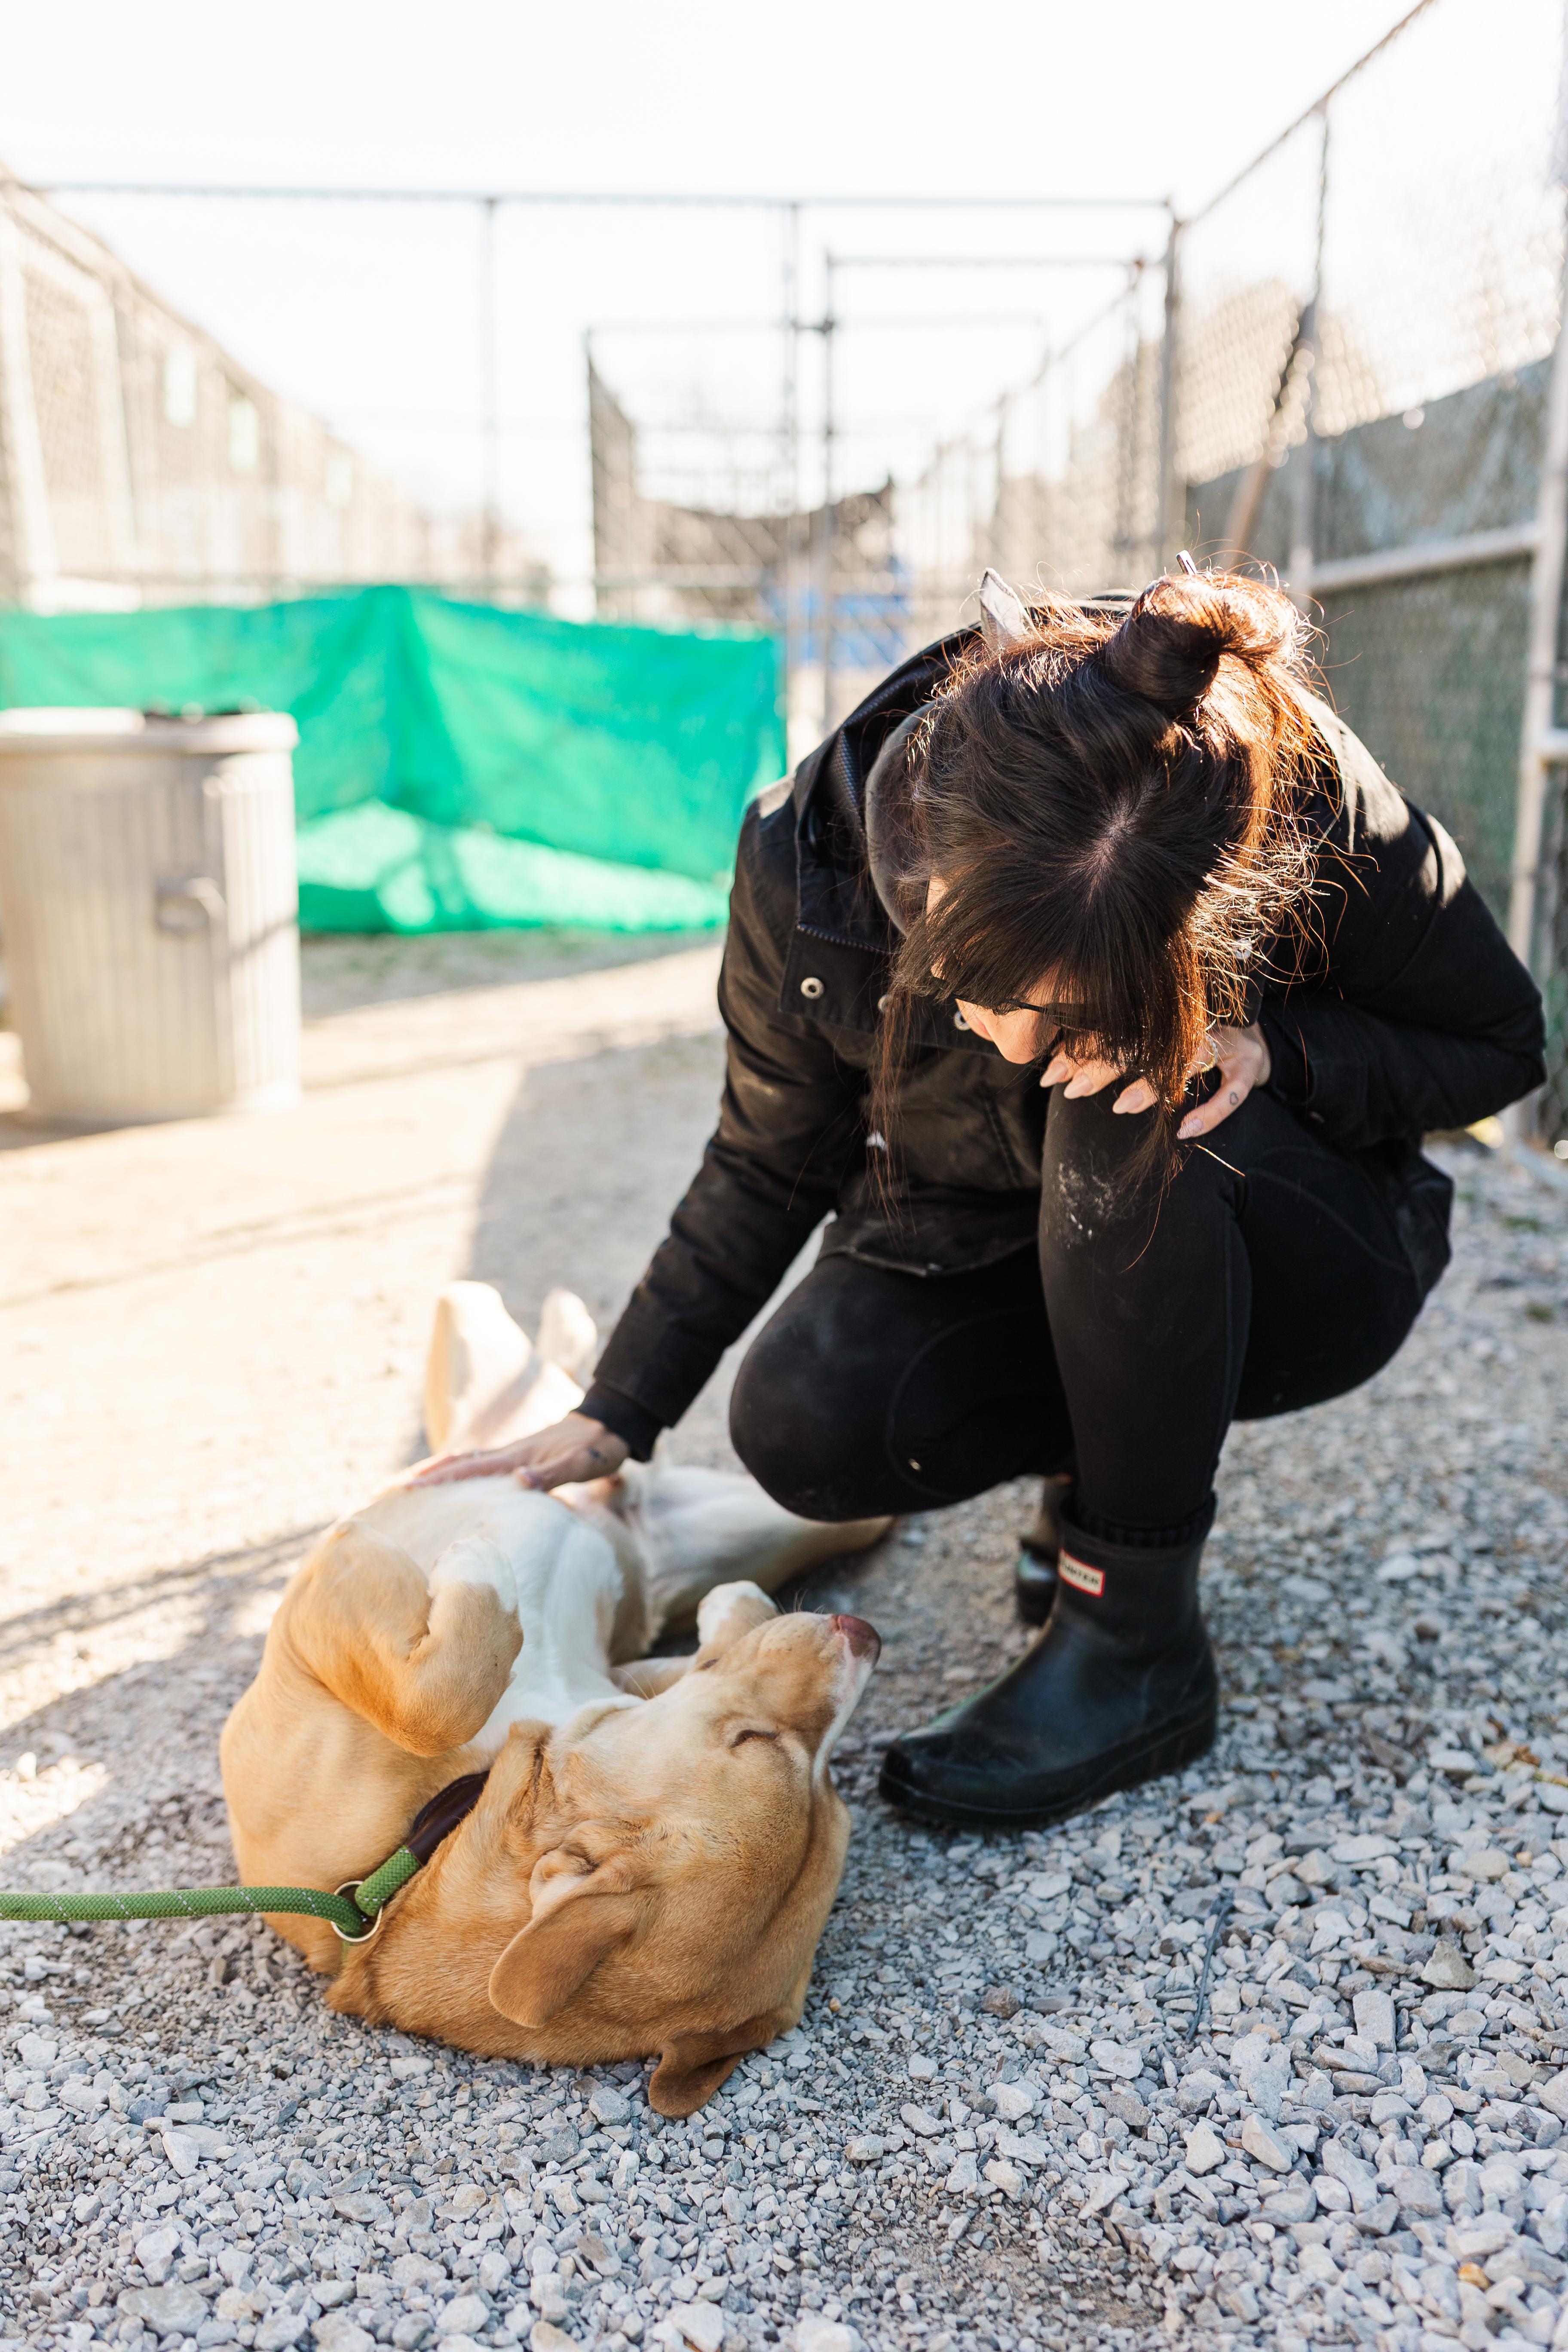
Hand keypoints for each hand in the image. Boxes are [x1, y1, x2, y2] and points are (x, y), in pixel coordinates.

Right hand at [408, 1413, 630, 1491]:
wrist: (610, 1426)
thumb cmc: (597, 1449)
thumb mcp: (581, 1465)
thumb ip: (552, 1473)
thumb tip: (519, 1483)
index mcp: (515, 1456)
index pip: (467, 1468)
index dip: (437, 1479)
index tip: (406, 1488)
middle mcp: (506, 1454)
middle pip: (455, 1463)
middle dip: (422, 1476)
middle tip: (386, 1490)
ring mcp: (510, 1455)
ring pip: (463, 1463)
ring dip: (435, 1473)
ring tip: (404, 1485)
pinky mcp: (517, 1460)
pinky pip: (477, 1467)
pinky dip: (456, 1472)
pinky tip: (449, 1482)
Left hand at [1040, 1020, 1271, 1139]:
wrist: (1255, 1031)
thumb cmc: (1190, 1031)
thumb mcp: (1153, 1029)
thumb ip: (1111, 1039)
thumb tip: (1055, 1055)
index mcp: (1166, 1005)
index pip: (1117, 1023)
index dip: (1082, 1046)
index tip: (1052, 1072)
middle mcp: (1196, 1016)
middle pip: (1146, 1038)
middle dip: (1105, 1064)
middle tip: (1073, 1089)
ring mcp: (1226, 1040)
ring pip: (1187, 1058)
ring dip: (1153, 1084)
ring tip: (1121, 1106)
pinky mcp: (1249, 1065)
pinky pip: (1231, 1093)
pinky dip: (1209, 1113)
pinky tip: (1183, 1130)